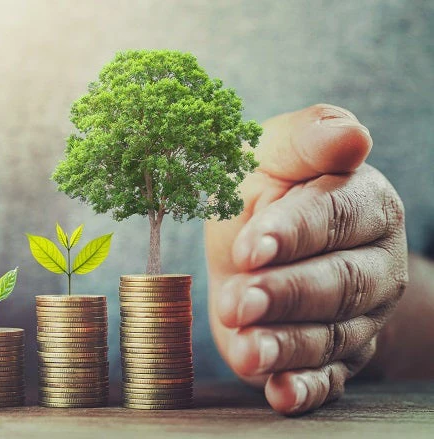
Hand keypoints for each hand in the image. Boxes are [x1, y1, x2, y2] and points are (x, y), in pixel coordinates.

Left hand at [205, 104, 407, 414]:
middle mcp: (372, 265)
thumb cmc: (265, 188)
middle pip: (338, 284)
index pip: (336, 219)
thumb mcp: (272, 151)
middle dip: (286, 295)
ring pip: (330, 337)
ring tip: (248, 350)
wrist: (258, 241)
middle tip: (240, 302)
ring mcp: (358, 316)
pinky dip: (303, 389)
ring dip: (286, 347)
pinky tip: (278, 392)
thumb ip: (307, 138)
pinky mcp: (332, 357)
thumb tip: (351, 136)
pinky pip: (326, 380)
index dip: (294, 234)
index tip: (251, 246)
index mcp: (365, 204)